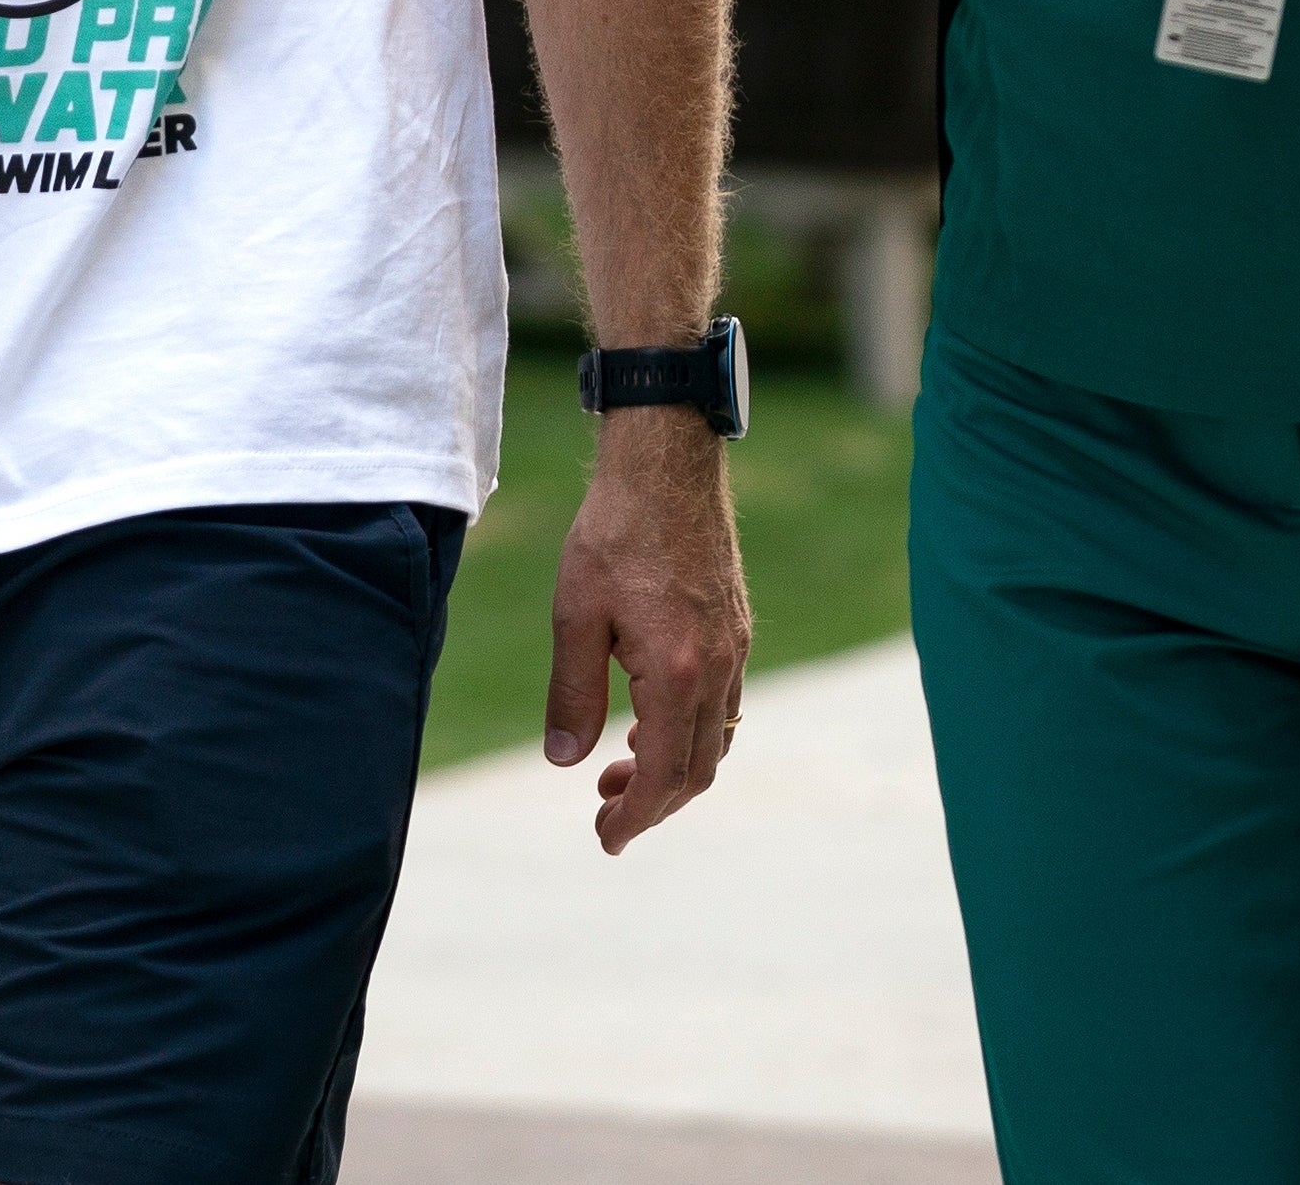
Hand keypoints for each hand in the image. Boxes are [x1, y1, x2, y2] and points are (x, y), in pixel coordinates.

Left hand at [545, 412, 748, 853]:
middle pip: (697, 769)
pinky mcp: (735, 628)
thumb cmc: (614, 533)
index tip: (605, 836)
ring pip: (716, 740)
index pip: (665, 774)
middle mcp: (718, 668)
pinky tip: (649, 721)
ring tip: (619, 769)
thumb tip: (564, 761)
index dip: (636, 816)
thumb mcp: (575, 615)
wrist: (667, 463)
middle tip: (605, 812)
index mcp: (678, 672)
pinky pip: (724, 706)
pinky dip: (691, 733)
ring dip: (673, 770)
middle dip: (654, 803)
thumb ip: (572, 695)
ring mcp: (734, 648)